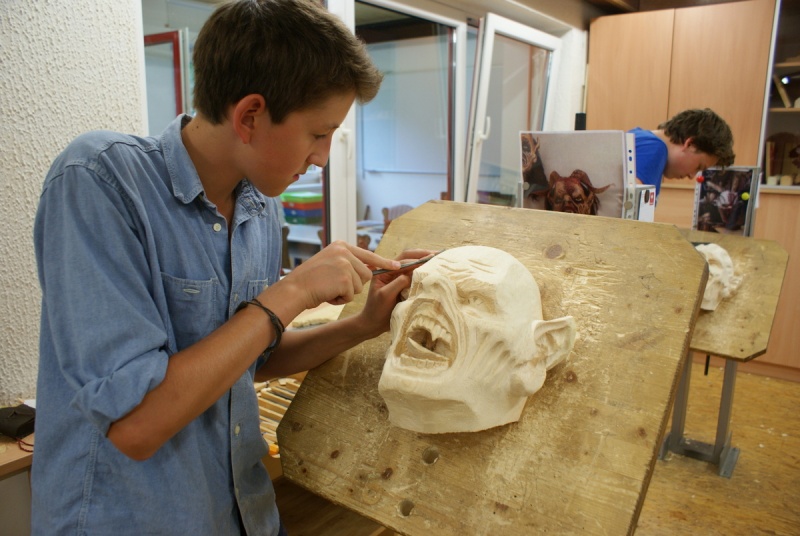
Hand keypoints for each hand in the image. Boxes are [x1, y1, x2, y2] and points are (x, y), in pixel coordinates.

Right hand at [279, 241, 400, 310]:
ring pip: (360, 286)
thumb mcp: (329, 262)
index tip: (398, 266)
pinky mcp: (345, 278)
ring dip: (347, 292)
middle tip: (334, 286)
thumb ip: (346, 262)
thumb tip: (369, 270)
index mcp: (341, 245)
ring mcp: (345, 264)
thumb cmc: (309, 280)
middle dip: (354, 285)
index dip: (384, 262)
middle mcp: (344, 251)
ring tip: (329, 289)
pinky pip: (352, 295)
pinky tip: (328, 294)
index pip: (368, 254)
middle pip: (366, 274)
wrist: (294, 289)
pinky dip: (341, 299)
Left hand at [356, 249, 436, 337]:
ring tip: (439, 259)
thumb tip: (412, 274)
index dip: (418, 259)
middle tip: (438, 254)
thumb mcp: (386, 295)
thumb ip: (398, 282)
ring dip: (425, 262)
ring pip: (413, 265)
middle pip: (409, 257)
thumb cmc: (376, 310)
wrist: (373, 324)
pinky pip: (414, 276)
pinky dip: (424, 272)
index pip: (403, 260)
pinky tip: (433, 271)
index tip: (431, 258)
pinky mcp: (403, 286)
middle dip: (423, 254)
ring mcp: (398, 278)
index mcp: (384, 271)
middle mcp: (391, 271)